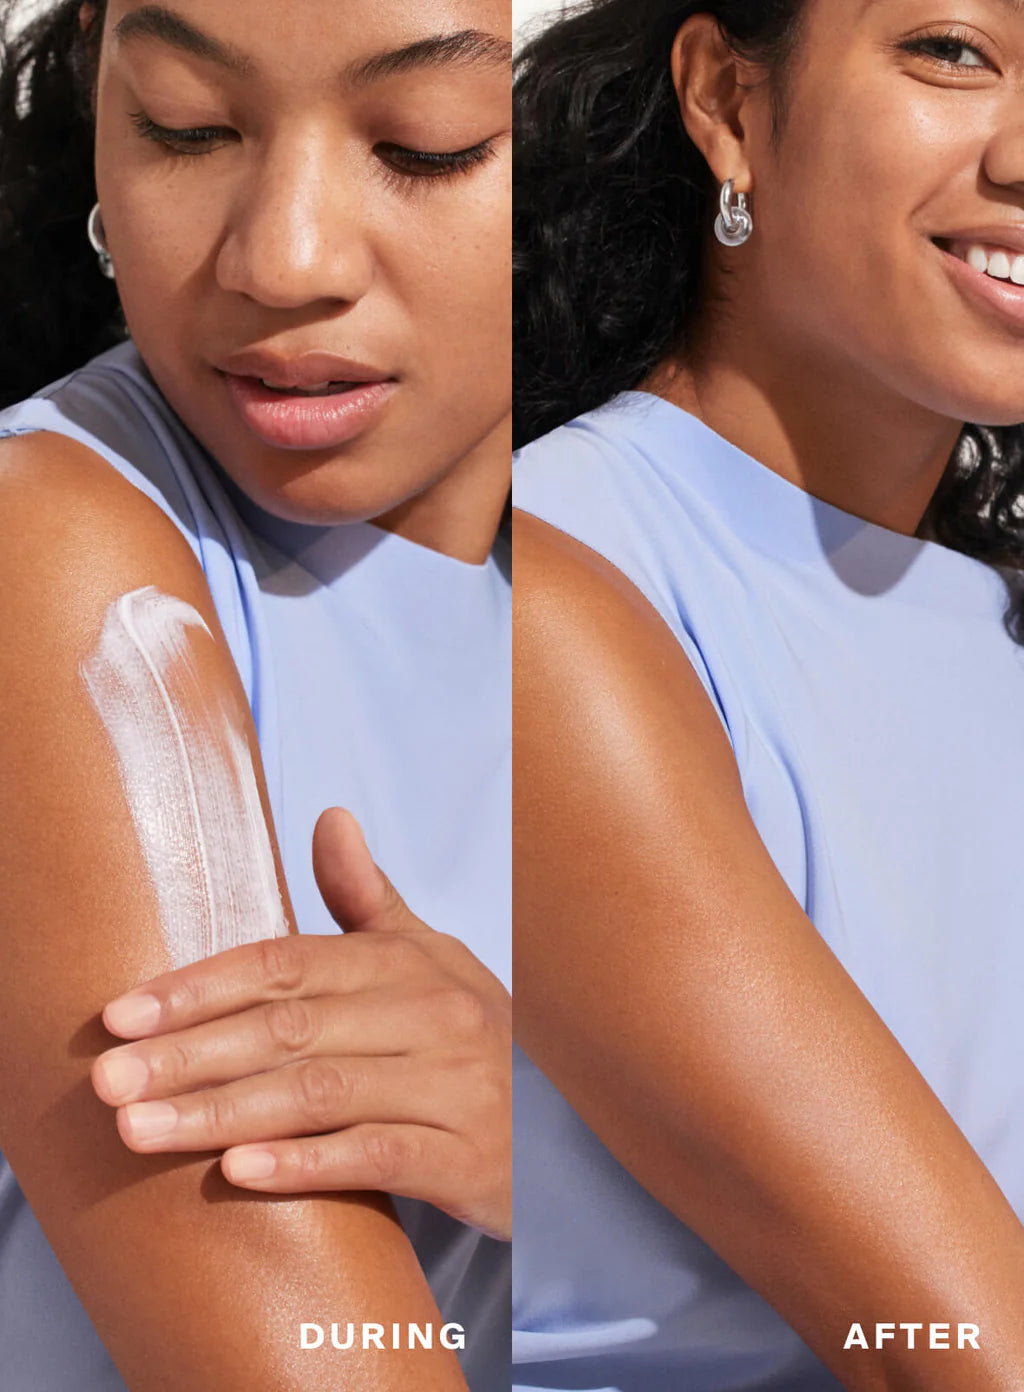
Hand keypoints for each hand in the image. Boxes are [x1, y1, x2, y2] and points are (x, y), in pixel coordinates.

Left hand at [90, 808, 510, 1240]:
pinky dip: (306, 1165)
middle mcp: (433, 1013)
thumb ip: (366, 898)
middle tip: (110, 1081)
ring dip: (223, 1114)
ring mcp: (454, 1085)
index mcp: (407, 961)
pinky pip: (376, 1157)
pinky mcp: (469, 1157)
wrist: (554, 1125)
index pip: (287, 963)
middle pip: (290, 1028)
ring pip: (320, 1094)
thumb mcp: (424, 959)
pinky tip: (237, 1173)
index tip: (122, 1013)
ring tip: (142, 1130)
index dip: (201, 986)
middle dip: (190, 1053)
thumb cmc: (464, 1036)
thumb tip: (330, 815)